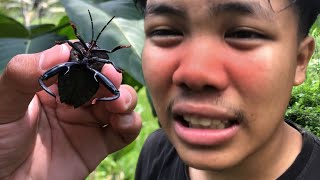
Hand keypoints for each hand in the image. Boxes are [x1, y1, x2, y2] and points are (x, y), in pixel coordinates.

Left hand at [0, 44, 141, 178]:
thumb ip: (24, 74)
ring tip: (119, 104)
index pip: (77, 65)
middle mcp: (73, 102)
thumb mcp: (3, 104)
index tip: (95, 60)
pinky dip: (131, 123)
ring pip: (119, 103)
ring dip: (126, 99)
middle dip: (111, 79)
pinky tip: (123, 122)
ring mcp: (88, 123)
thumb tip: (62, 50)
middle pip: (102, 82)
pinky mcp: (99, 145)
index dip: (89, 60)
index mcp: (52, 87)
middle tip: (112, 79)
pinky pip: (124, 131)